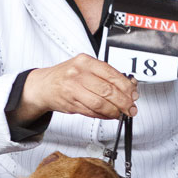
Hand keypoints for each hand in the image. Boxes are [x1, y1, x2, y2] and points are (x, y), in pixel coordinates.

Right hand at [18, 54, 138, 121]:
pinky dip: (103, 115)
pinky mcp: (71, 103)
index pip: (112, 74)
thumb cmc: (67, 76)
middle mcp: (78, 73)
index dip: (126, 87)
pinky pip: (91, 111)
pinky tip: (108, 115)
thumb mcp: (85, 67)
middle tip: (131, 108)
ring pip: (100, 103)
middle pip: (107, 90)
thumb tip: (129, 88)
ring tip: (120, 113)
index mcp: (86, 61)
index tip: (134, 95)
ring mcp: (73, 89)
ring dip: (114, 111)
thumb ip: (105, 76)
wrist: (43, 86)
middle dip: (123, 102)